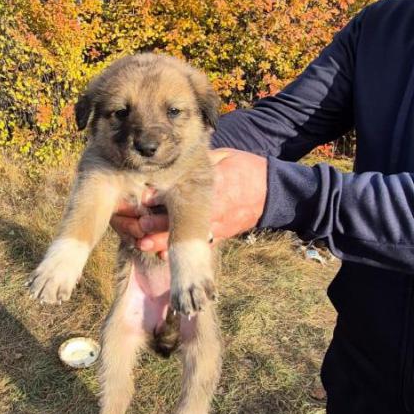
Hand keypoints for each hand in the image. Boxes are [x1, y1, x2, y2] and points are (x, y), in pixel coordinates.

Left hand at [110, 148, 267, 256]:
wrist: (274, 191)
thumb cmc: (247, 169)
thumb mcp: (225, 157)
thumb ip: (201, 161)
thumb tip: (174, 158)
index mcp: (214, 184)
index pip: (184, 191)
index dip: (162, 196)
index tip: (144, 197)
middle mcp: (214, 206)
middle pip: (181, 218)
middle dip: (157, 224)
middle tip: (139, 224)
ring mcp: (218, 223)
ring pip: (187, 236)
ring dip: (163, 242)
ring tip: (143, 244)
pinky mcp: (221, 233)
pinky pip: (198, 245)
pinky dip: (182, 251)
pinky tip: (163, 256)